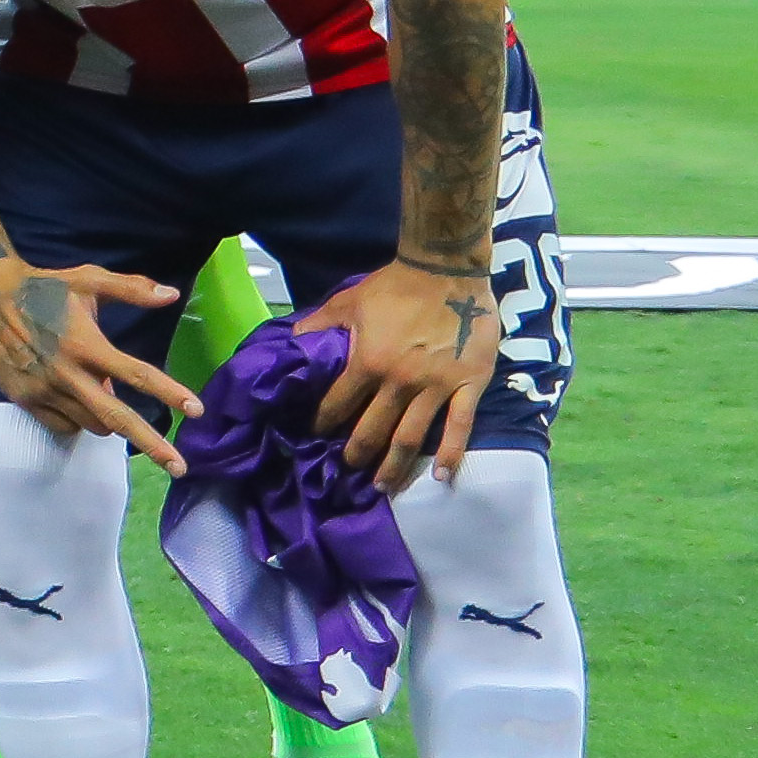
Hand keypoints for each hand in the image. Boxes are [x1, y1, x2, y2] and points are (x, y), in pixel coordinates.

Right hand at [0, 257, 200, 466]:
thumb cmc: (45, 286)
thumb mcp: (89, 279)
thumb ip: (132, 289)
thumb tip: (172, 295)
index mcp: (86, 344)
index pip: (137, 374)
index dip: (169, 392)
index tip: (197, 410)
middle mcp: (67, 373)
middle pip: (117, 418)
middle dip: (152, 445)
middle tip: (179, 467)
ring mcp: (44, 390)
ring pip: (92, 424)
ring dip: (110, 423)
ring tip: (108, 402)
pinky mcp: (26, 398)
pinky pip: (63, 425)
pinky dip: (79, 420)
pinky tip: (78, 402)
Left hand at [307, 260, 493, 492]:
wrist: (447, 271)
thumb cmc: (395, 286)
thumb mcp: (348, 302)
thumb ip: (319, 324)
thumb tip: (290, 340)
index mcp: (368, 362)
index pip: (338, 404)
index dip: (324, 423)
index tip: (315, 439)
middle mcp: (399, 382)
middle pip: (373, 429)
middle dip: (357, 454)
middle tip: (347, 471)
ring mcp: (436, 386)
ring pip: (412, 436)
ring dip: (396, 465)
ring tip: (384, 487)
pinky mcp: (468, 384)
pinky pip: (460, 425)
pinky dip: (451, 453)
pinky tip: (441, 475)